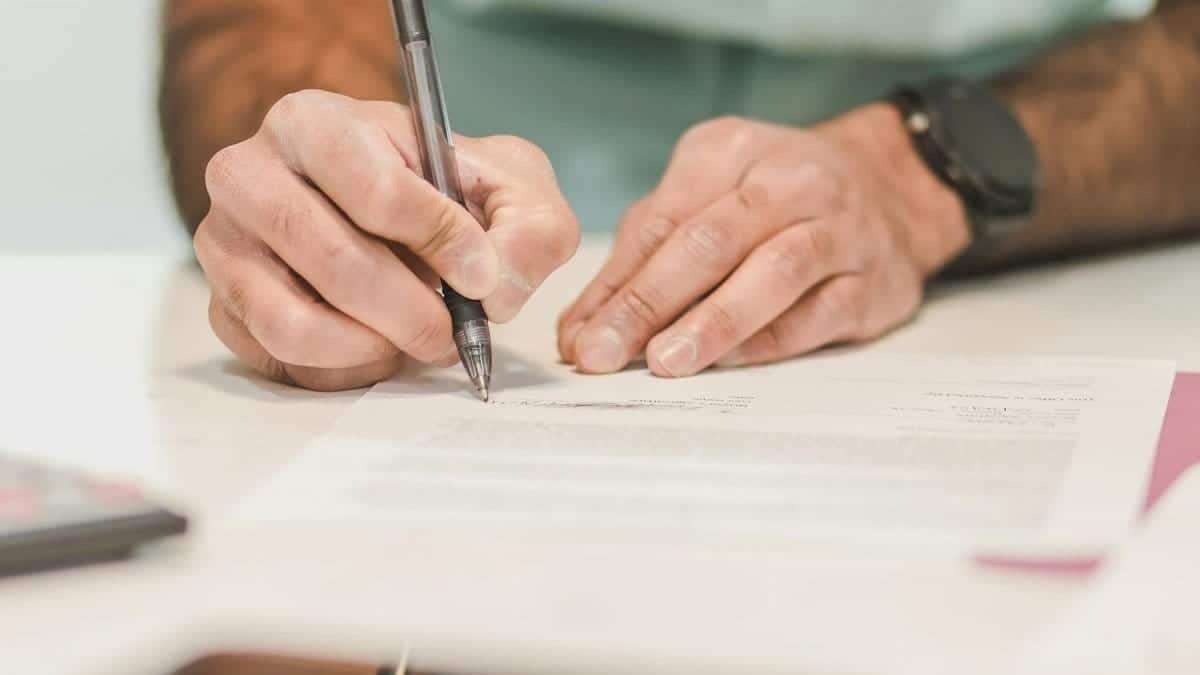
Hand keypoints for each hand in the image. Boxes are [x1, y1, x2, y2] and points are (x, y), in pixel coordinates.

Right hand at [196, 90, 578, 390]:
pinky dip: (343, 370)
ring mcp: (224, 245)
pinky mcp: (224, 307)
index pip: (372, 188)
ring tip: (415, 340)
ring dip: (373, 347)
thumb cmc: (443, 191)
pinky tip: (379, 349)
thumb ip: (528, 227)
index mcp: (313, 122)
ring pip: (293, 322)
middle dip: (411, 311)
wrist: (386, 212)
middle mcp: (248, 175)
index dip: (438, 240)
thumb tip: (494, 289)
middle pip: (331, 260)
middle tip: (453, 333)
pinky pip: (280, 360)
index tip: (480, 274)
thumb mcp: (508, 186)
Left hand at [558, 104, 969, 375]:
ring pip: (774, 273)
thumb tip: (582, 331)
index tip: (580, 335)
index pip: (663, 219)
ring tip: (666, 361)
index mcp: (731, 149)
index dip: (616, 281)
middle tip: (604, 354)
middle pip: (710, 241)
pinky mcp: (873, 281)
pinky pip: (818, 314)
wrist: (890, 188)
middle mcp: (791, 181)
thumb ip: (643, 255)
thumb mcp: (705, 195)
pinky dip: (769, 341)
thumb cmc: (773, 200)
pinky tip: (729, 363)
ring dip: (713, 322)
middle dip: (648, 303)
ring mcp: (840, 229)